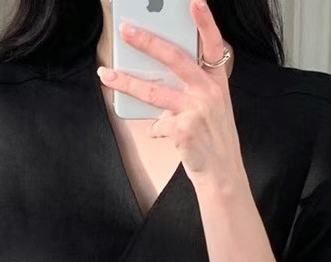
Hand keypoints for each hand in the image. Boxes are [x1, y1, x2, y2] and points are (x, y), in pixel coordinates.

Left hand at [96, 0, 244, 193]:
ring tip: (107, 75)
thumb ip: (189, 95)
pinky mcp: (184, 129)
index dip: (205, 22)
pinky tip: (160, 133)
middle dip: (147, 41)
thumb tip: (158, 90)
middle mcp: (209, 92)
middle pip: (174, 58)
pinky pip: (158, 123)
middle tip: (126, 30)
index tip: (194, 1)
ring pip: (154, 90)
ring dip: (127, 82)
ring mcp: (197, 110)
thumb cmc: (213, 142)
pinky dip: (156, 129)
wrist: (223, 176)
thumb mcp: (211, 111)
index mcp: (217, 83)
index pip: (214, 45)